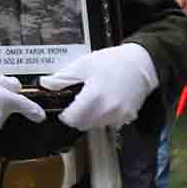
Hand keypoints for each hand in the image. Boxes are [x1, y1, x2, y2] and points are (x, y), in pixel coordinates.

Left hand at [41, 42, 158, 130]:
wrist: (142, 63)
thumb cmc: (112, 62)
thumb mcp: (83, 65)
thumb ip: (63, 78)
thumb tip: (45, 84)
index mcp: (94, 97)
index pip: (71, 119)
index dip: (65, 113)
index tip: (66, 107)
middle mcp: (108, 110)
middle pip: (82, 125)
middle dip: (77, 116)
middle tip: (79, 101)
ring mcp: (119, 116)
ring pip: (96, 125)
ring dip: (91, 117)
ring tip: (95, 99)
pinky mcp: (128, 117)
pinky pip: (110, 123)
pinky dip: (105, 116)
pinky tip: (107, 102)